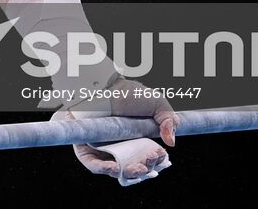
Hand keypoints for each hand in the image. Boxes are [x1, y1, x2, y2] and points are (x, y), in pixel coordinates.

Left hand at [50, 78, 178, 184]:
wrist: (105, 84)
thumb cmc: (129, 92)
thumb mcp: (157, 103)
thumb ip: (169, 120)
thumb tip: (171, 142)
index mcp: (139, 143)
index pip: (149, 161)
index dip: (157, 162)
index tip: (161, 156)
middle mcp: (122, 149)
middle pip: (136, 170)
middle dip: (146, 169)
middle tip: (151, 159)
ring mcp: (105, 150)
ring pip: (118, 172)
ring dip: (130, 174)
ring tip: (139, 167)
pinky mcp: (87, 149)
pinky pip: (95, 165)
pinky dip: (105, 169)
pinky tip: (116, 167)